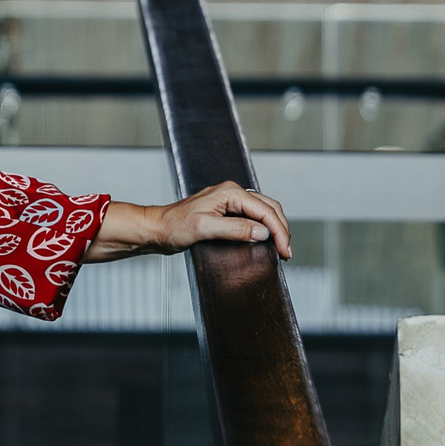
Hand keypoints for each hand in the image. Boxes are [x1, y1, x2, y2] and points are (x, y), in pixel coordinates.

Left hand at [88, 183, 290, 262]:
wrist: (157, 229)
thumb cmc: (174, 227)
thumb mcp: (205, 229)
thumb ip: (235, 229)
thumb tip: (262, 232)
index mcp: (230, 192)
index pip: (265, 211)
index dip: (278, 231)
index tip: (284, 250)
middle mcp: (232, 193)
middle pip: (269, 208)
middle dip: (281, 230)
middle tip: (287, 252)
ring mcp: (230, 202)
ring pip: (263, 211)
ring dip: (275, 228)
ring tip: (281, 248)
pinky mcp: (226, 211)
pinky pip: (253, 217)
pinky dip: (264, 228)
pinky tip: (266, 240)